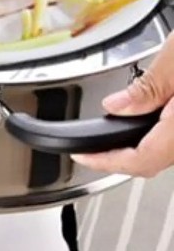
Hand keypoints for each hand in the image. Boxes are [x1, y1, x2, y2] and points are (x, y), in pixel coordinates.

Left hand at [72, 34, 173, 177]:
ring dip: (143, 149)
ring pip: (170, 153)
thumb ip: (148, 88)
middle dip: (122, 159)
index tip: (84, 157)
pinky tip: (149, 125)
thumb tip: (116, 107)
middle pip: (157, 161)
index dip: (108, 162)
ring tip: (114, 138)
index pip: (143, 159)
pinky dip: (160, 138)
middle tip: (93, 151)